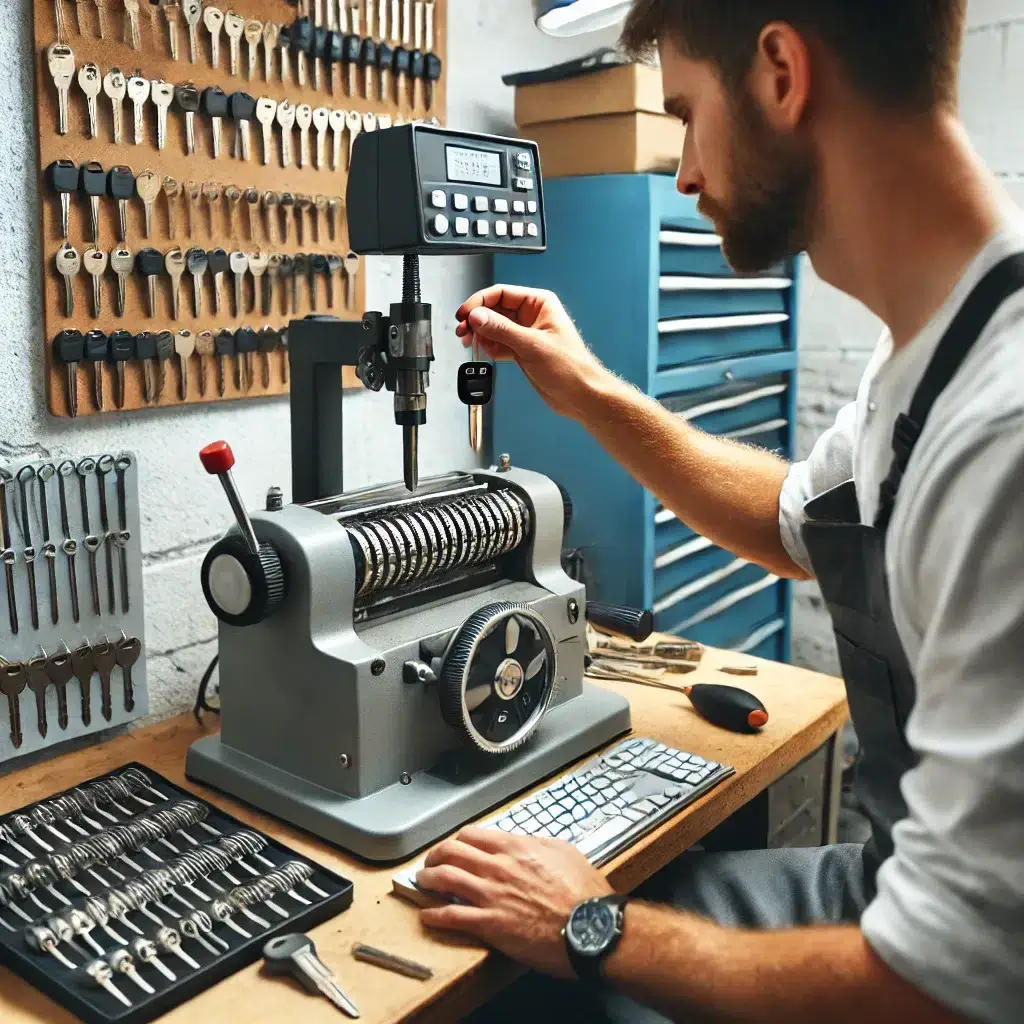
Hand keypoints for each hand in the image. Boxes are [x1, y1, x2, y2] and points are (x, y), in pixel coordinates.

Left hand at [417, 827, 612, 978]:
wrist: (590, 927)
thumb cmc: (583, 892)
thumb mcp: (565, 852)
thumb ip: (539, 844)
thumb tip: (526, 842)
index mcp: (515, 847)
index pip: (472, 835)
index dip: (457, 839)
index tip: (453, 845)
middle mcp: (498, 867)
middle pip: (452, 852)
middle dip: (435, 854)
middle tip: (430, 861)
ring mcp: (491, 895)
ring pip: (445, 878)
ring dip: (428, 879)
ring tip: (422, 882)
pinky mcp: (490, 924)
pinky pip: (452, 915)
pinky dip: (434, 914)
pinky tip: (427, 916)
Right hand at [455, 285, 616, 422]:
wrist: (580, 395)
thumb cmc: (571, 368)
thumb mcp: (532, 345)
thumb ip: (502, 330)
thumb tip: (478, 316)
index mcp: (539, 303)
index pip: (501, 293)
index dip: (480, 302)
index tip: (465, 315)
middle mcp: (531, 316)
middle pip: (494, 310)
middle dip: (477, 320)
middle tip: (463, 330)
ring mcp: (525, 334)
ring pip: (494, 328)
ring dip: (481, 335)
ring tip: (470, 342)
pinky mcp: (521, 351)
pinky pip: (498, 344)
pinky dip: (490, 348)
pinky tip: (486, 353)